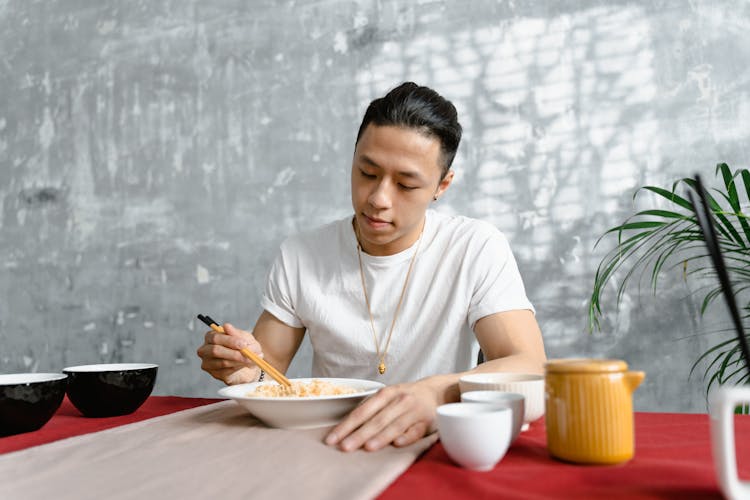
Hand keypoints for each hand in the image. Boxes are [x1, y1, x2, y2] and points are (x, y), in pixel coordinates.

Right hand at [196, 322, 262, 384]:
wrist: (249, 362)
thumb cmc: (244, 347)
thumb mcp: (244, 338)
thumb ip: (236, 333)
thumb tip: (226, 326)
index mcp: (211, 337)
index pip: (215, 338)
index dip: (230, 341)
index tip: (243, 344)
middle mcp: (205, 350)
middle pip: (215, 351)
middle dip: (234, 353)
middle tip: (248, 354)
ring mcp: (208, 363)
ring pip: (222, 362)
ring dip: (239, 361)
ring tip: (251, 359)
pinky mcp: (215, 374)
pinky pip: (226, 371)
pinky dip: (238, 367)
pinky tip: (245, 364)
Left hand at [324, 380, 440, 451]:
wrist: (435, 392)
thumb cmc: (404, 398)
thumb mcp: (387, 397)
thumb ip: (370, 410)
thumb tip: (345, 429)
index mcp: (385, 394)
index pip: (362, 411)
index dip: (346, 425)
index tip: (332, 439)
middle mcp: (399, 401)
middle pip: (376, 420)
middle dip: (359, 434)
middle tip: (345, 447)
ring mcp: (413, 411)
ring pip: (395, 425)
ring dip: (381, 436)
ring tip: (368, 447)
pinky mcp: (426, 422)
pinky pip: (416, 430)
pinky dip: (407, 437)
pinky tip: (397, 444)